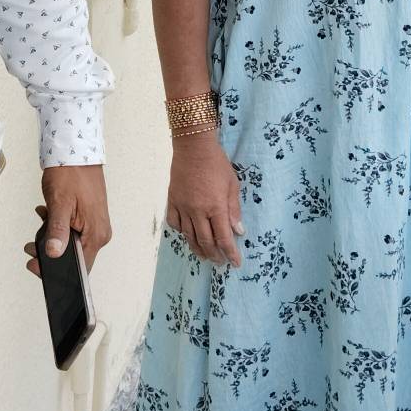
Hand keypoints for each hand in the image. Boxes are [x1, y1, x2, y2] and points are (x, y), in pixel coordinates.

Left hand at [23, 165, 110, 276]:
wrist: (76, 151)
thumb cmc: (71, 173)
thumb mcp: (60, 203)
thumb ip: (57, 230)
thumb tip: (54, 253)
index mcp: (96, 234)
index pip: (80, 268)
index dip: (57, 271)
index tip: (37, 266)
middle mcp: (99, 233)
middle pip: (75, 257)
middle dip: (51, 254)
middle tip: (31, 248)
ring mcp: (95, 225)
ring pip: (71, 244)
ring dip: (52, 239)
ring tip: (36, 231)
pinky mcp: (89, 218)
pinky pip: (72, 231)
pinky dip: (57, 228)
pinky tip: (46, 217)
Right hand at [166, 136, 242, 266]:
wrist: (193, 147)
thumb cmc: (217, 164)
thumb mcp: (232, 184)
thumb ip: (234, 209)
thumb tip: (238, 231)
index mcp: (216, 207)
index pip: (224, 238)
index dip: (230, 253)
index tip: (235, 263)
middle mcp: (198, 211)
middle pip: (206, 242)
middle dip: (214, 255)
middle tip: (220, 262)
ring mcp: (183, 207)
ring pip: (189, 236)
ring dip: (198, 249)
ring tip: (205, 255)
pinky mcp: (172, 201)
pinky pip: (175, 223)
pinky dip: (181, 232)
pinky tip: (187, 234)